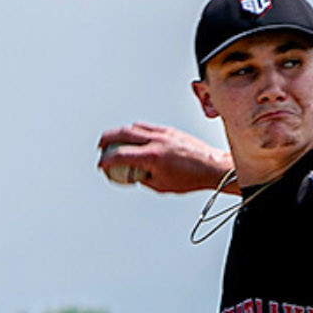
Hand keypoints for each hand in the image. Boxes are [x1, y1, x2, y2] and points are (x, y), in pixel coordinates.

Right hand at [95, 122, 233, 193]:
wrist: (211, 166)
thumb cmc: (191, 178)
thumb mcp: (161, 186)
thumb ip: (143, 178)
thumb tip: (132, 174)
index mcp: (152, 157)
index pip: (120, 155)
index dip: (106, 161)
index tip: (101, 165)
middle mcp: (156, 141)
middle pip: (122, 133)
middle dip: (106, 139)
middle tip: (101, 147)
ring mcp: (163, 133)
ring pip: (134, 127)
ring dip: (120, 133)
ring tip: (114, 141)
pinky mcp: (169, 130)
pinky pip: (147, 126)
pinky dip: (136, 130)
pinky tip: (134, 137)